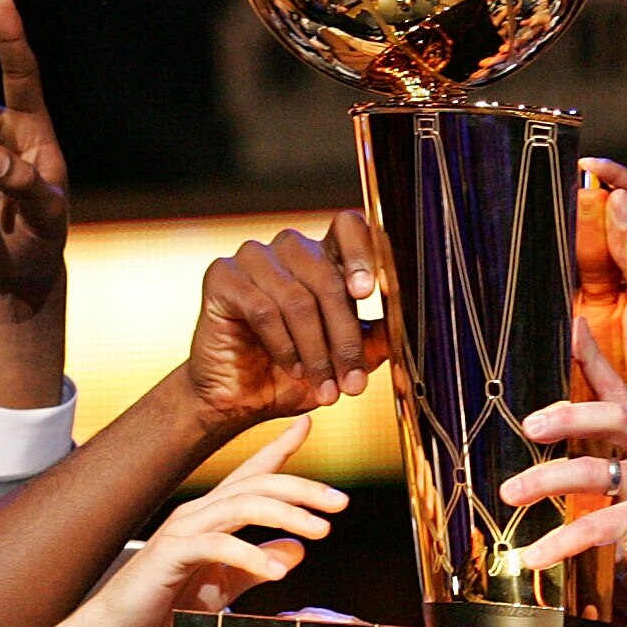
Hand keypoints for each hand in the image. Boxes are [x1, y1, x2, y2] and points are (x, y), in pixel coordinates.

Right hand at [58, 420, 348, 626]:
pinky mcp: (170, 554)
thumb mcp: (223, 586)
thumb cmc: (166, 608)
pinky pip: (216, 545)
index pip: (251, 473)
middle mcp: (197, 513)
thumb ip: (257, 566)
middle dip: (302, 488)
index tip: (308, 424)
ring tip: (319, 530)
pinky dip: (250, 555)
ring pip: (242, 505)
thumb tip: (298, 550)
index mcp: (211, 516)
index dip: (280, 448)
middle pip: (257, 484)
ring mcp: (182, 531)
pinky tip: (277, 572)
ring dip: (286, 515)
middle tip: (341, 501)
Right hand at [183, 217, 387, 425]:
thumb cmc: (293, 373)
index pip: (349, 227)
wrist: (238, 398)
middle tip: (354, 384)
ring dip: (316, 351)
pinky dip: (283, 346)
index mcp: (323, 256)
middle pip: (327, 278)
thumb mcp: (342, 360)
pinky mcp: (222, 276)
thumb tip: (403, 332)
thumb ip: (371, 341)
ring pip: (298, 299)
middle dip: (345, 339)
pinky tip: (292, 369)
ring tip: (324, 387)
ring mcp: (253, 257)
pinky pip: (263, 309)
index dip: (362, 254)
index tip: (368, 294)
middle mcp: (289, 249)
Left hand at [500, 317, 626, 626]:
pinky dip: (558, 542)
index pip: (620, 390)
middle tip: (528, 426)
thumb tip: (554, 444)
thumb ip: (608, 465)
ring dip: (543, 481)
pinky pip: (594, 526)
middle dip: (564, 417)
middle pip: (610, 416)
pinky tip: (533, 557)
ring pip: (592, 470)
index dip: (594, 357)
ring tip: (509, 494)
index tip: (572, 325)